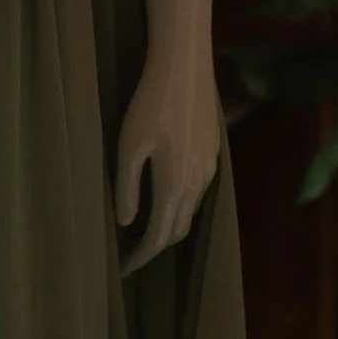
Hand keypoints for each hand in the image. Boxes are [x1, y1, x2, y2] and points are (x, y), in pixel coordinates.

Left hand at [115, 0, 222, 273]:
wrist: (185, 67)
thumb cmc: (149, 104)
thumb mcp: (128, 147)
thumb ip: (127, 188)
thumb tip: (127, 223)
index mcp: (174, 185)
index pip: (158, 237)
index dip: (140, 258)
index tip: (123, 271)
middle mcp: (198, 183)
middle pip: (177, 230)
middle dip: (154, 248)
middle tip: (131, 256)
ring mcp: (209, 168)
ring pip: (190, 211)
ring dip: (169, 226)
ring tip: (144, 232)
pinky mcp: (214, 152)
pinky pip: (198, 192)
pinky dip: (181, 206)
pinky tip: (166, 197)